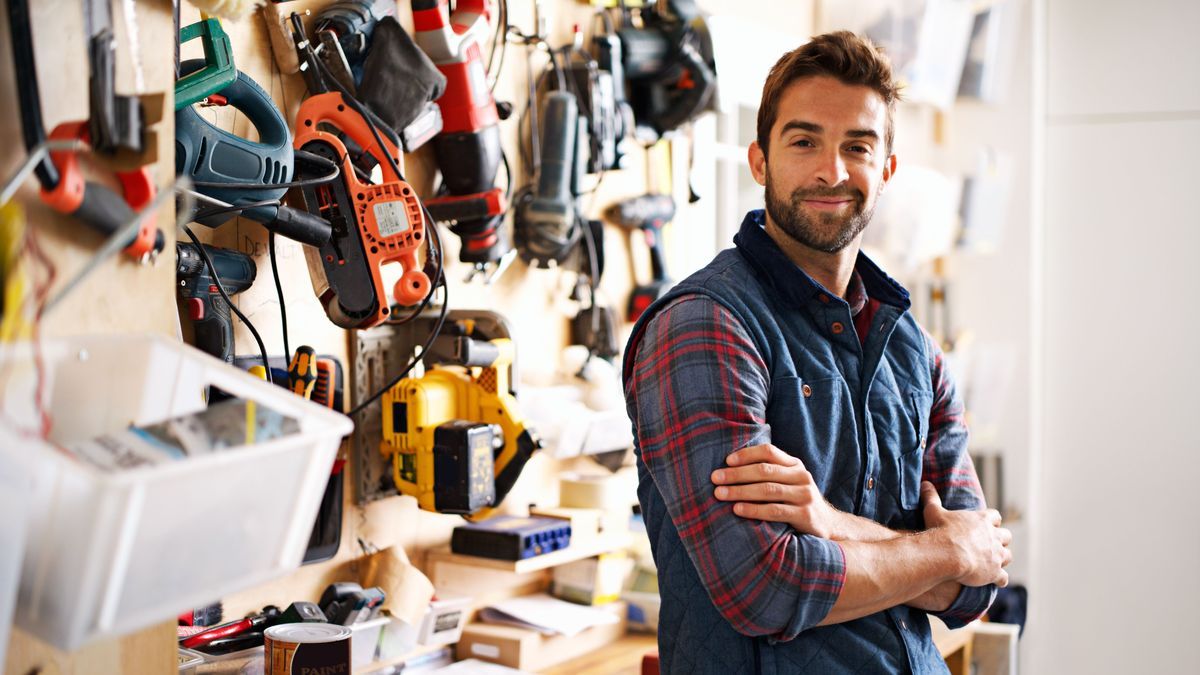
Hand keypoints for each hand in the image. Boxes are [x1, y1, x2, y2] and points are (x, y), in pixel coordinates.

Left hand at [711, 444, 842, 538]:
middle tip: (715, 478)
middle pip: (764, 470)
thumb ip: (770, 473)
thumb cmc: (797, 502)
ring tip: (719, 494)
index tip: (726, 460)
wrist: (829, 525)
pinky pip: (775, 511)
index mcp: (795, 465)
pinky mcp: (805, 515)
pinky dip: (754, 509)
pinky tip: (737, 509)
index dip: (746, 454)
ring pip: (768, 490)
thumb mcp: (789, 482)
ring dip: (740, 491)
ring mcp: (804, 495)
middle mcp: (801, 476)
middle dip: (736, 474)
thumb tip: (729, 467)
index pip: (768, 451)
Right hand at [921, 481, 1012, 587]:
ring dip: (1002, 559)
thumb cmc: (940, 532)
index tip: (987, 524)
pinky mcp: (995, 572)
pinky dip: (1000, 579)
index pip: (995, 516)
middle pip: (1007, 536)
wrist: (947, 555)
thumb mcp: (933, 511)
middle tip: (991, 545)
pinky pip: (1003, 578)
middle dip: (1001, 540)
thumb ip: (931, 497)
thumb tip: (925, 483)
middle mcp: (993, 536)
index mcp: (982, 520)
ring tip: (994, 563)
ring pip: (1008, 556)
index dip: (992, 521)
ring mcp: (996, 555)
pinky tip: (995, 581)